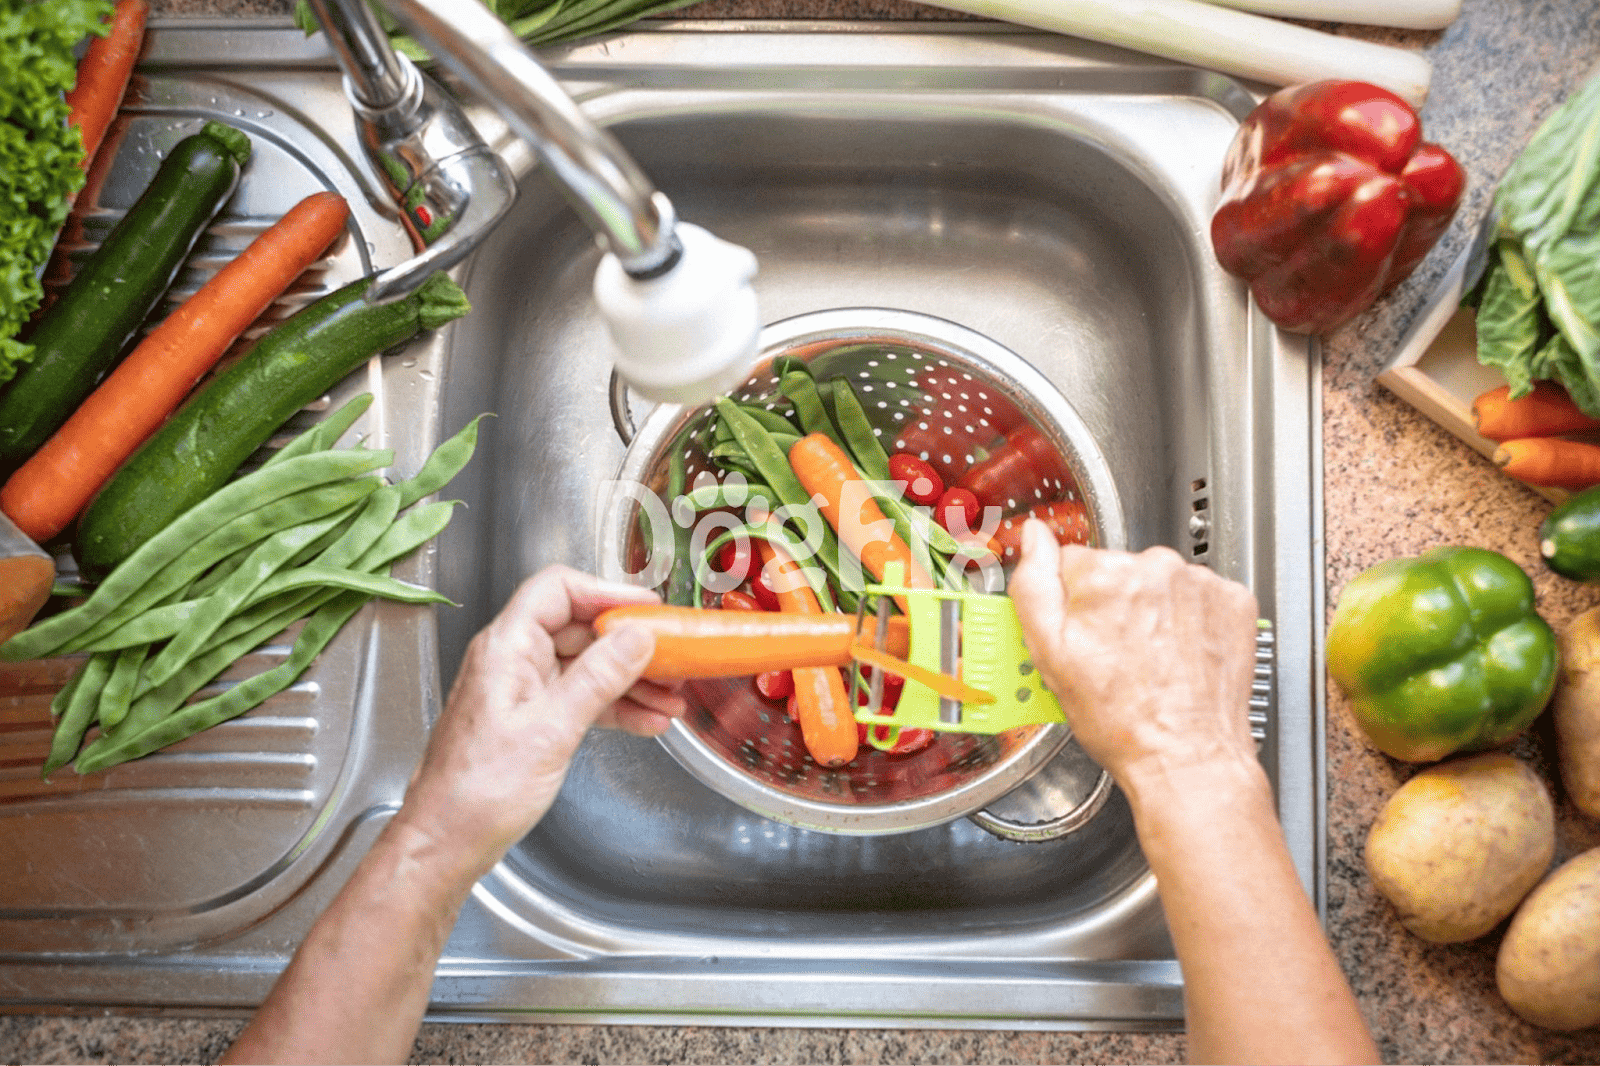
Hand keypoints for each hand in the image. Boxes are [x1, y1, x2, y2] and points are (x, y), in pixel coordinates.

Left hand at [396, 566, 686, 876]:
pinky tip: (647, 722)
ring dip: (631, 680)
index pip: (559, 590)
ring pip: (586, 666)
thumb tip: (636, 636)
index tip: (649, 610)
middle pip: (580, 628)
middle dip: (630, 644)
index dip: (608, 593)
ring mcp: (521, 690)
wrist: (446, 842)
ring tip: (670, 697)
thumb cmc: (477, 792)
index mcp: (506, 648)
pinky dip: (616, 707)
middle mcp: (512, 660)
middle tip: (672, 659)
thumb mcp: (551, 730)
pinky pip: (581, 698)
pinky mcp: (531, 720)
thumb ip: (598, 677)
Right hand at [1007, 520, 1259, 794]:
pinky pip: (1198, 596)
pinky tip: (1180, 654)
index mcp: (1106, 574)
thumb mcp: (1049, 654)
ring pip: (1159, 583)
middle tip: (1116, 656)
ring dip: (1153, 611)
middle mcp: (1157, 567)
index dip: (1073, 605)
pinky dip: (1190, 619)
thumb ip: (1034, 584)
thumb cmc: (1120, 718)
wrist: (1188, 757)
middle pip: (1119, 570)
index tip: (1083, 636)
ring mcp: (1201, 583)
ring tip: (1151, 660)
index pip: (1073, 563)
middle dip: (1114, 605)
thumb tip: (1034, 537)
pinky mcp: (1234, 601)